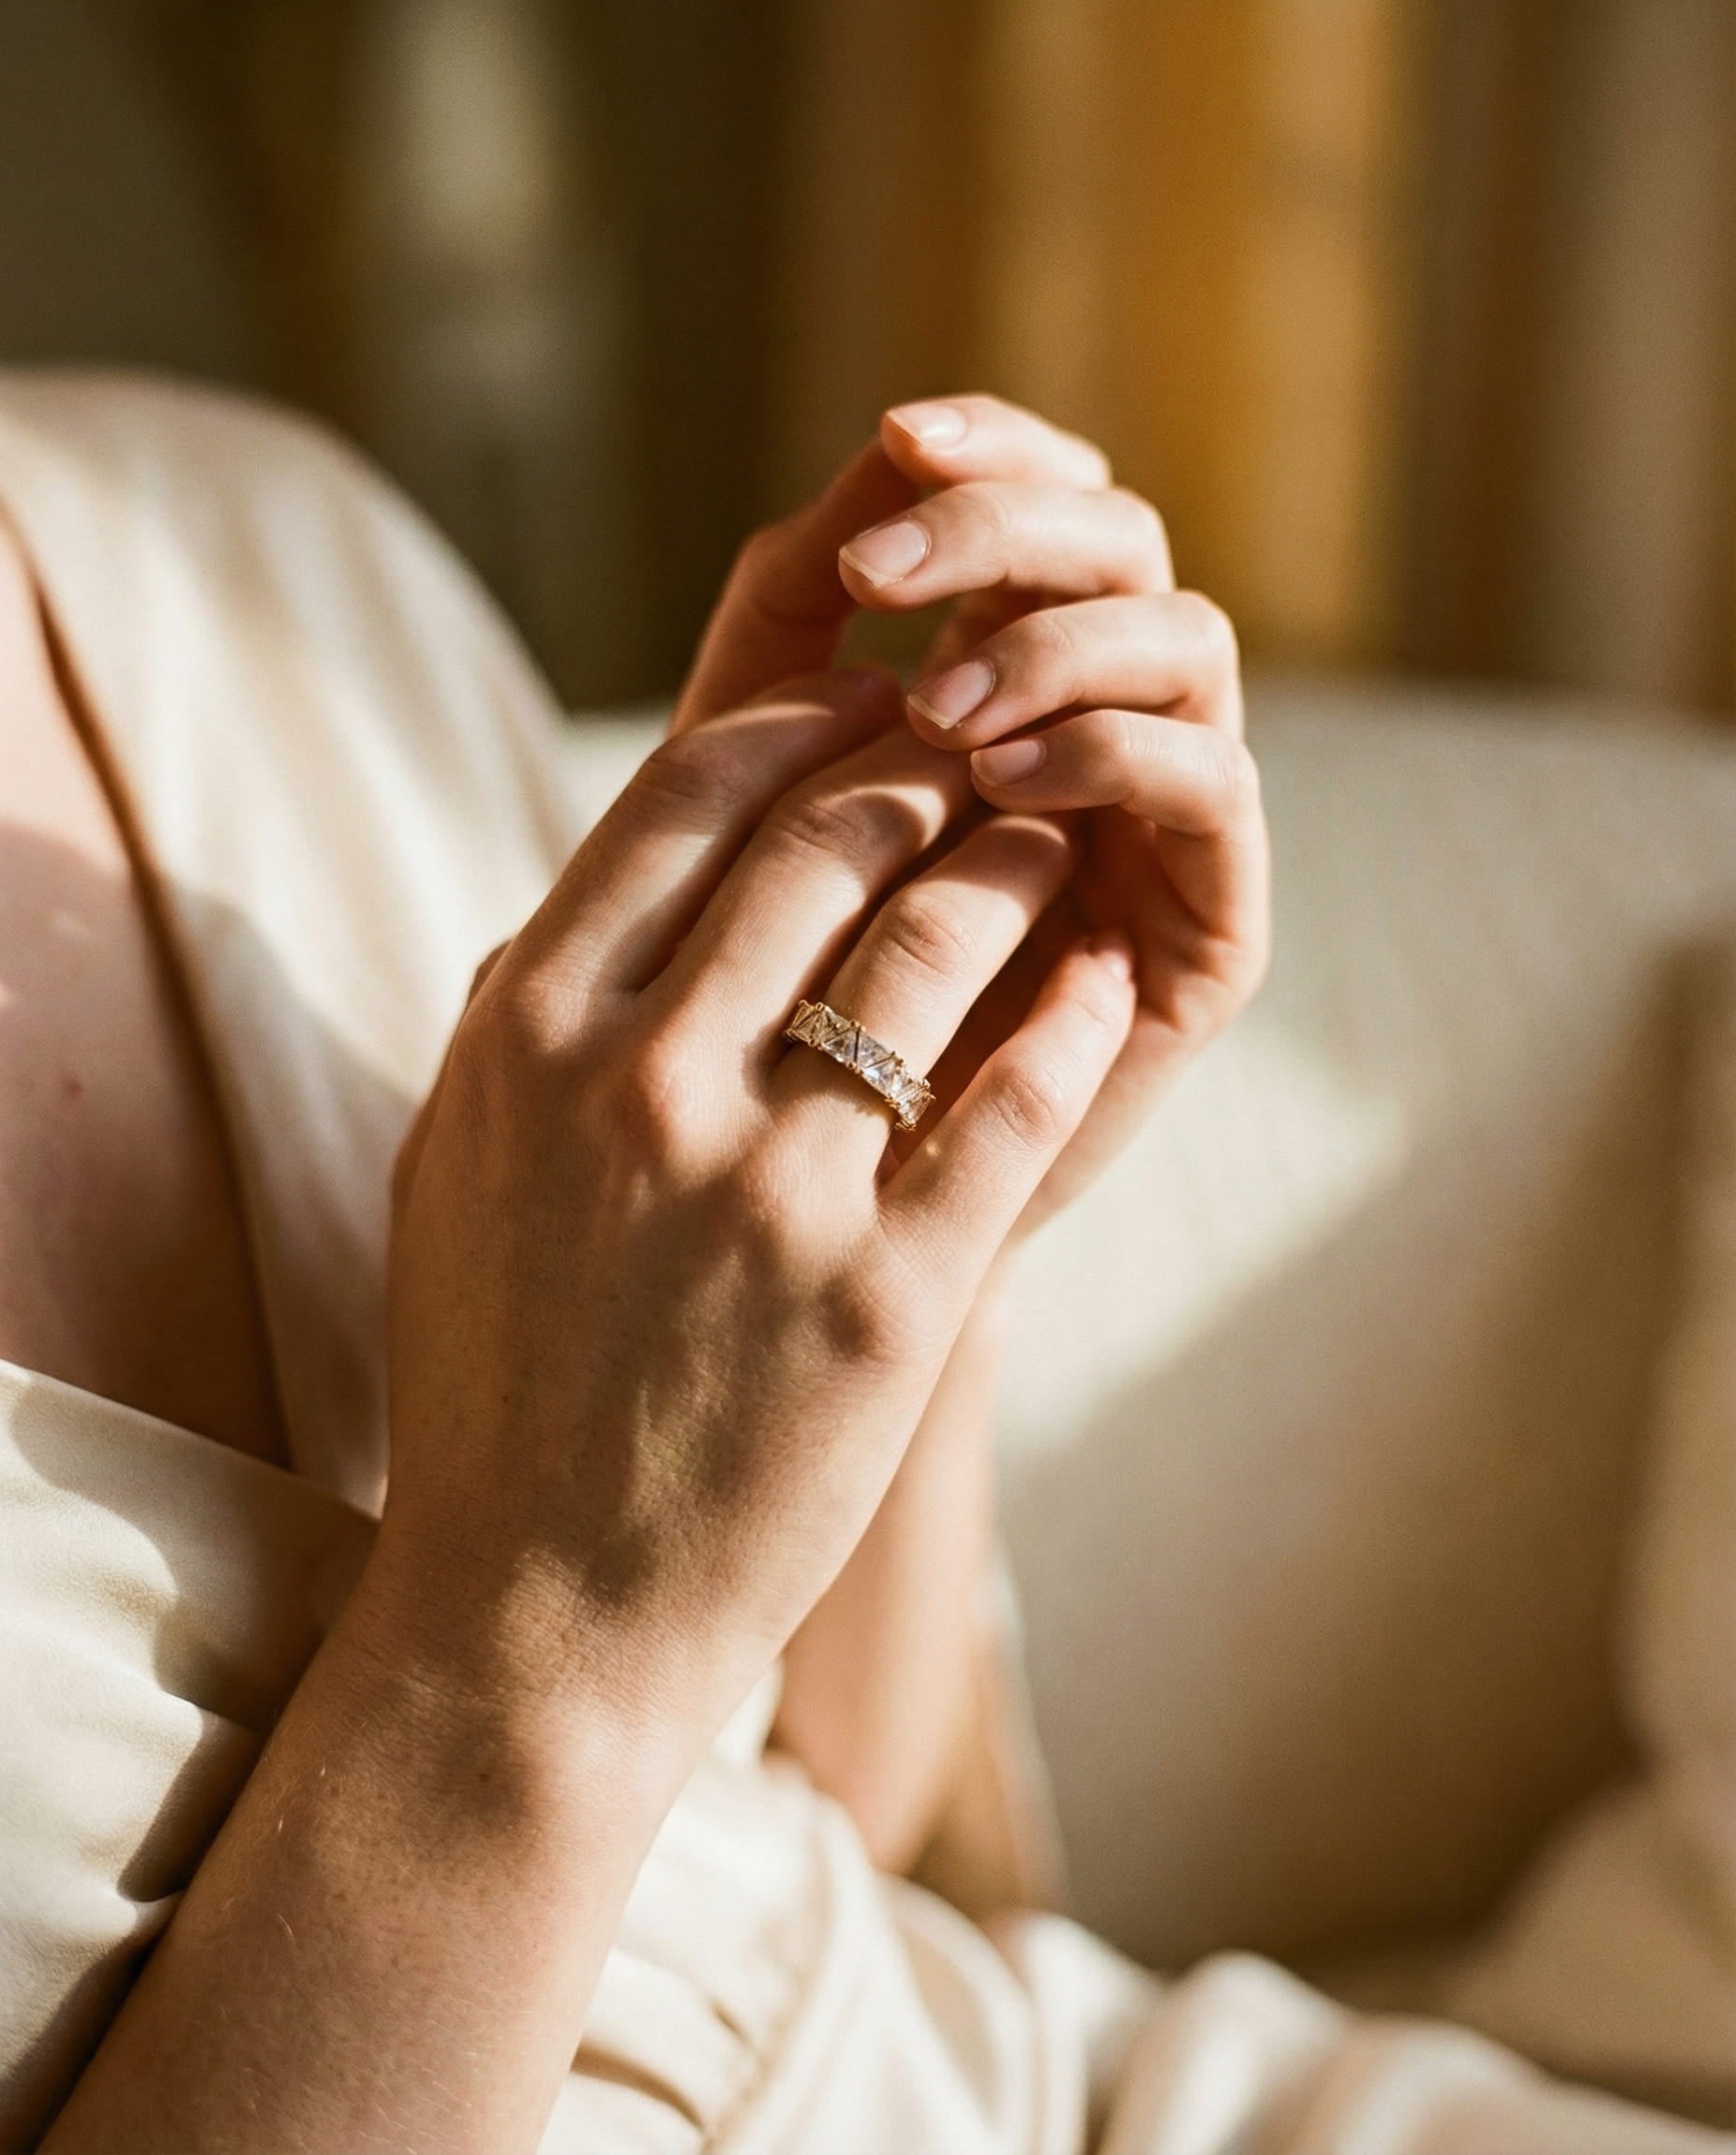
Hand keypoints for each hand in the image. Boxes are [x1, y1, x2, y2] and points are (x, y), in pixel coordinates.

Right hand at [381, 674, 1136, 1739]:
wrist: (537, 1614)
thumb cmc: (494, 1380)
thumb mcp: (454, 1163)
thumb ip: (515, 1010)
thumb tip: (590, 890)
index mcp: (531, 1030)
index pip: (690, 793)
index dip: (801, 720)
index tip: (867, 699)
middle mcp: (645, 1083)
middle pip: (828, 839)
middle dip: (928, 762)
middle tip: (987, 743)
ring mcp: (774, 1188)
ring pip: (936, 941)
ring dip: (1017, 859)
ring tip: (1059, 833)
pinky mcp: (890, 1295)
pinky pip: (1014, 1099)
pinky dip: (1072, 1013)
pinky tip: (1101, 974)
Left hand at [673, 394, 1269, 1235]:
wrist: (811, 1197)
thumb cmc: (760, 983)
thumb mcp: (742, 784)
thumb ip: (786, 630)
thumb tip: (860, 467)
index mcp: (1008, 665)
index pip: (1044, 494)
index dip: (986, 448)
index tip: (888, 443)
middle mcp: (1103, 721)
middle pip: (1122, 540)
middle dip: (1009, 527)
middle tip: (884, 576)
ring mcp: (1165, 820)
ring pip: (1188, 641)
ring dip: (1058, 644)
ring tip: (932, 711)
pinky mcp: (1209, 927)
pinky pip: (1214, 788)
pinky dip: (1113, 754)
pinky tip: (997, 783)